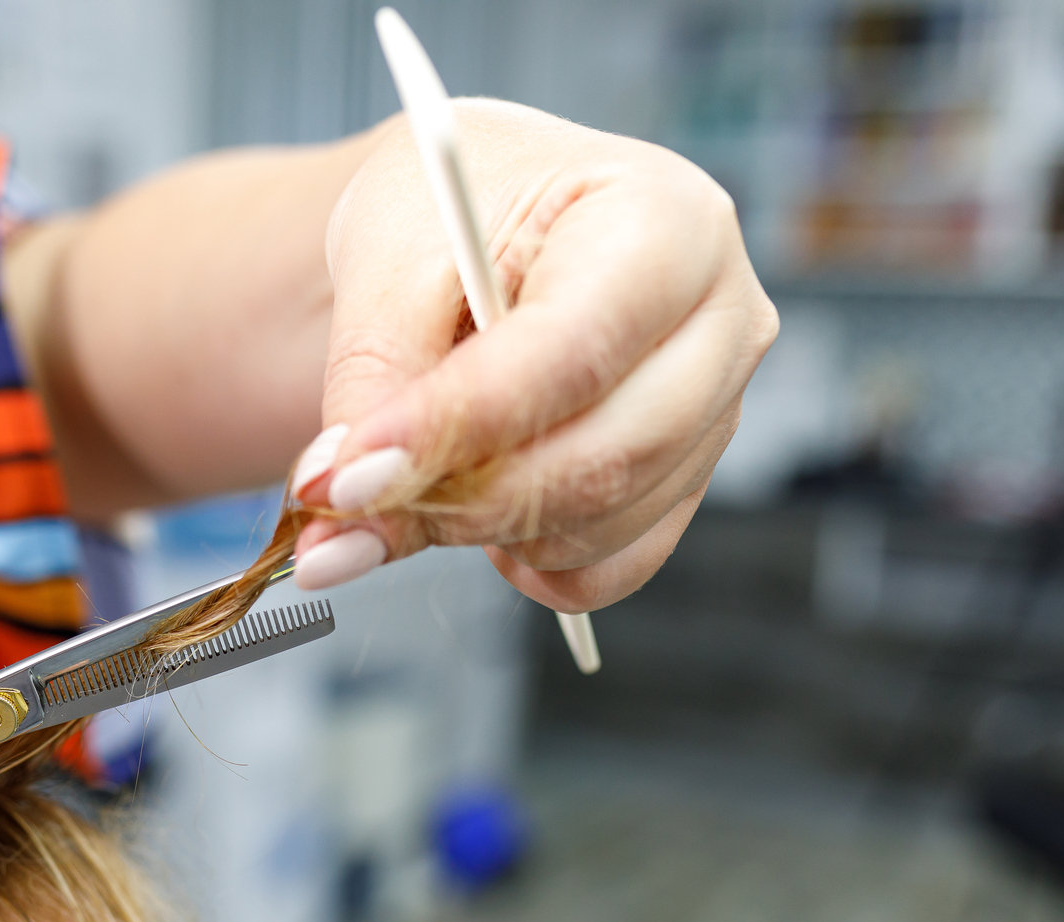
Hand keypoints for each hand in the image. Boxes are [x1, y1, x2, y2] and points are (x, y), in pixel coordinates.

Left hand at [291, 100, 777, 608]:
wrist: (471, 225)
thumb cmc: (446, 212)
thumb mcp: (385, 258)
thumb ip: (367, 383)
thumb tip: (342, 499)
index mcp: (664, 218)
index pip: (575, 352)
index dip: (456, 423)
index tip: (350, 471)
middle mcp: (720, 316)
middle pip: (607, 457)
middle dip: (463, 495)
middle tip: (356, 494)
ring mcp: (717, 407)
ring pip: (603, 523)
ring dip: (483, 526)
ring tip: (416, 467)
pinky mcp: (688, 477)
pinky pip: (611, 567)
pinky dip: (526, 558)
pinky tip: (479, 501)